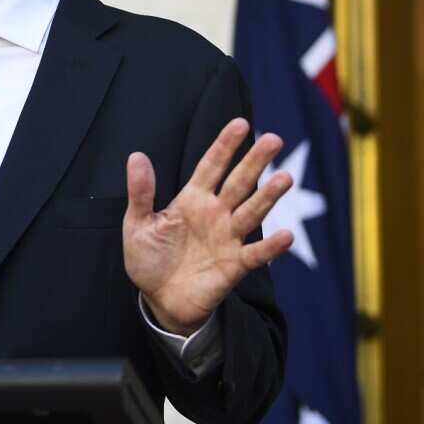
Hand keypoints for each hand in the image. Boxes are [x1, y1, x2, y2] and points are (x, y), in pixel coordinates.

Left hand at [123, 118, 293, 334]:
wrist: (159, 300)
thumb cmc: (149, 259)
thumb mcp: (137, 224)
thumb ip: (140, 192)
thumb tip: (136, 156)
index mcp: (192, 199)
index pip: (211, 166)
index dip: (225, 145)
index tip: (240, 123)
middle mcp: (215, 213)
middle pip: (239, 182)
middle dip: (255, 161)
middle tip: (274, 139)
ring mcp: (227, 238)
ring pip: (252, 211)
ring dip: (269, 196)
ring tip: (285, 178)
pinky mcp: (234, 265)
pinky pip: (255, 254)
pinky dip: (271, 246)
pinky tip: (287, 235)